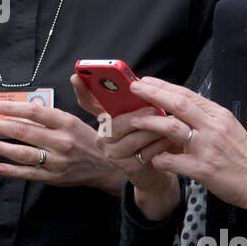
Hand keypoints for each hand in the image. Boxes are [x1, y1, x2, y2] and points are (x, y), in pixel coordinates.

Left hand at [0, 96, 126, 195]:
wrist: (108, 168)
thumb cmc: (89, 138)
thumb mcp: (88, 113)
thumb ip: (79, 94)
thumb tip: (74, 75)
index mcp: (66, 122)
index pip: (34, 112)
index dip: (12, 108)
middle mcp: (60, 141)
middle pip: (22, 131)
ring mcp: (56, 161)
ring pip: (22, 153)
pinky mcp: (53, 177)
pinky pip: (29, 174)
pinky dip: (12, 171)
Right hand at [69, 75, 179, 218]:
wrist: (156, 168)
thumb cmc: (148, 137)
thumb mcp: (141, 116)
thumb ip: (135, 103)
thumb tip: (140, 83)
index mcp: (105, 119)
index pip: (88, 103)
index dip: (81, 90)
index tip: (76, 76)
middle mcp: (103, 137)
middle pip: (114, 124)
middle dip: (136, 116)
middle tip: (153, 108)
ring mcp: (113, 154)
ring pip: (131, 140)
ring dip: (152, 130)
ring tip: (169, 123)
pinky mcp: (128, 168)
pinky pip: (144, 154)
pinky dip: (159, 145)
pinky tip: (169, 140)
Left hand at [123, 77, 246, 220]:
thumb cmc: (243, 155)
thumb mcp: (227, 127)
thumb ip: (204, 117)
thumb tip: (179, 106)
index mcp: (219, 115)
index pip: (187, 94)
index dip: (163, 86)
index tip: (145, 81)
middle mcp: (213, 127)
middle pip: (178, 103)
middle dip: (153, 93)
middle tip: (134, 89)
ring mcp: (208, 148)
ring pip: (172, 127)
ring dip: (150, 122)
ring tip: (134, 120)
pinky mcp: (203, 169)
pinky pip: (174, 160)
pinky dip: (159, 158)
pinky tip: (151, 157)